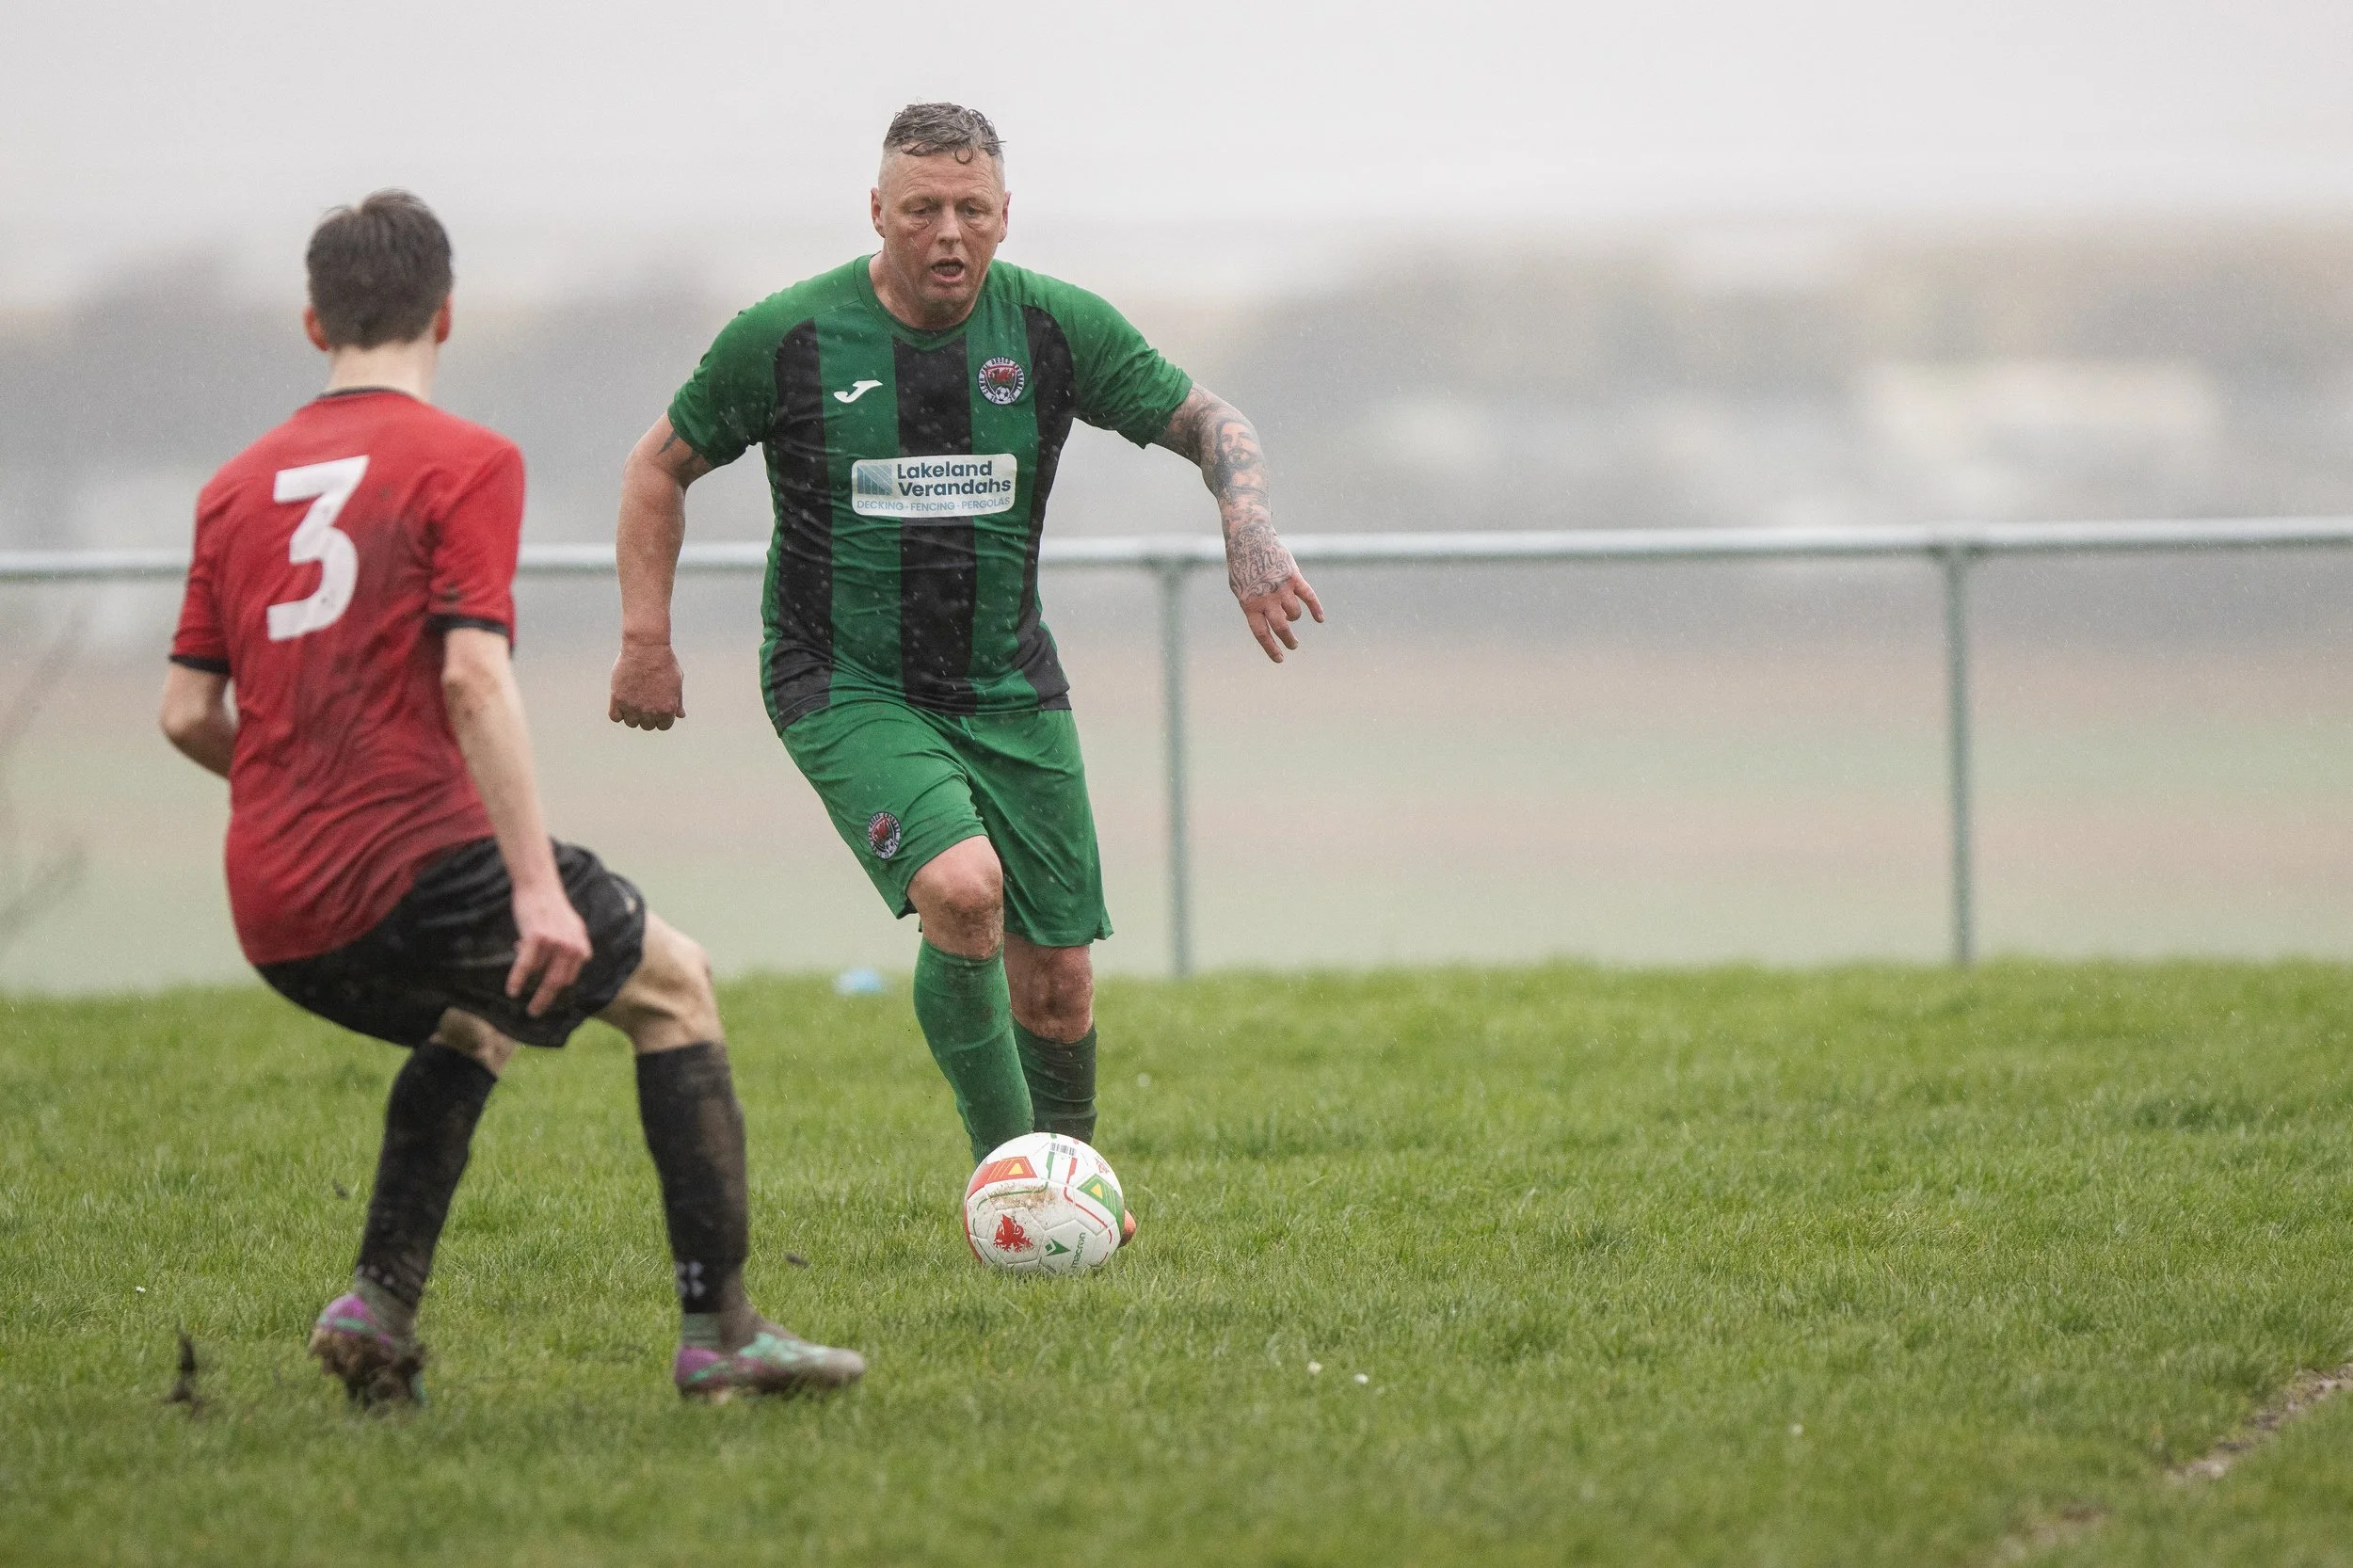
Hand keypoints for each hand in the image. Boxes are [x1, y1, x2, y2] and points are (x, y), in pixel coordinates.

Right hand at [507, 879, 591, 1016]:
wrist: (540, 886)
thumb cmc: (551, 907)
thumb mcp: (571, 926)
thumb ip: (575, 944)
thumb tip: (575, 962)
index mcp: (581, 945)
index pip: (570, 977)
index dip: (555, 987)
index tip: (545, 996)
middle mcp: (572, 946)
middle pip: (557, 982)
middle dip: (545, 999)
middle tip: (535, 1011)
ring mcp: (556, 943)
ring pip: (539, 972)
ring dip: (527, 978)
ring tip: (518, 980)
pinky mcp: (538, 938)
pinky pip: (526, 966)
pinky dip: (517, 979)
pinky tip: (511, 990)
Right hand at [610, 640, 684, 729]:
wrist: (646, 647)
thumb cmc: (664, 662)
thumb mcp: (677, 682)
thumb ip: (677, 701)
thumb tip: (680, 715)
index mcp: (667, 709)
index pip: (663, 726)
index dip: (660, 717)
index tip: (657, 706)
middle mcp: (650, 712)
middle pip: (647, 726)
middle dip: (647, 716)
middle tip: (645, 699)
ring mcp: (633, 707)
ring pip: (631, 723)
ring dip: (632, 714)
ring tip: (633, 698)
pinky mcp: (618, 699)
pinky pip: (615, 717)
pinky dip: (617, 712)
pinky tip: (622, 701)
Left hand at [1237, 568, 1323, 662]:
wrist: (1250, 539)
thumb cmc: (1243, 567)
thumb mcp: (1240, 590)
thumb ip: (1253, 607)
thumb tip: (1272, 624)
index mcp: (1250, 605)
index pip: (1262, 633)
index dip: (1272, 649)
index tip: (1281, 659)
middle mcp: (1266, 598)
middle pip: (1281, 627)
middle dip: (1289, 640)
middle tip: (1294, 645)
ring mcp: (1281, 588)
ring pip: (1295, 613)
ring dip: (1294, 617)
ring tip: (1291, 616)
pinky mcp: (1294, 577)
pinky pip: (1309, 597)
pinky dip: (1316, 609)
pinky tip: (1320, 619)